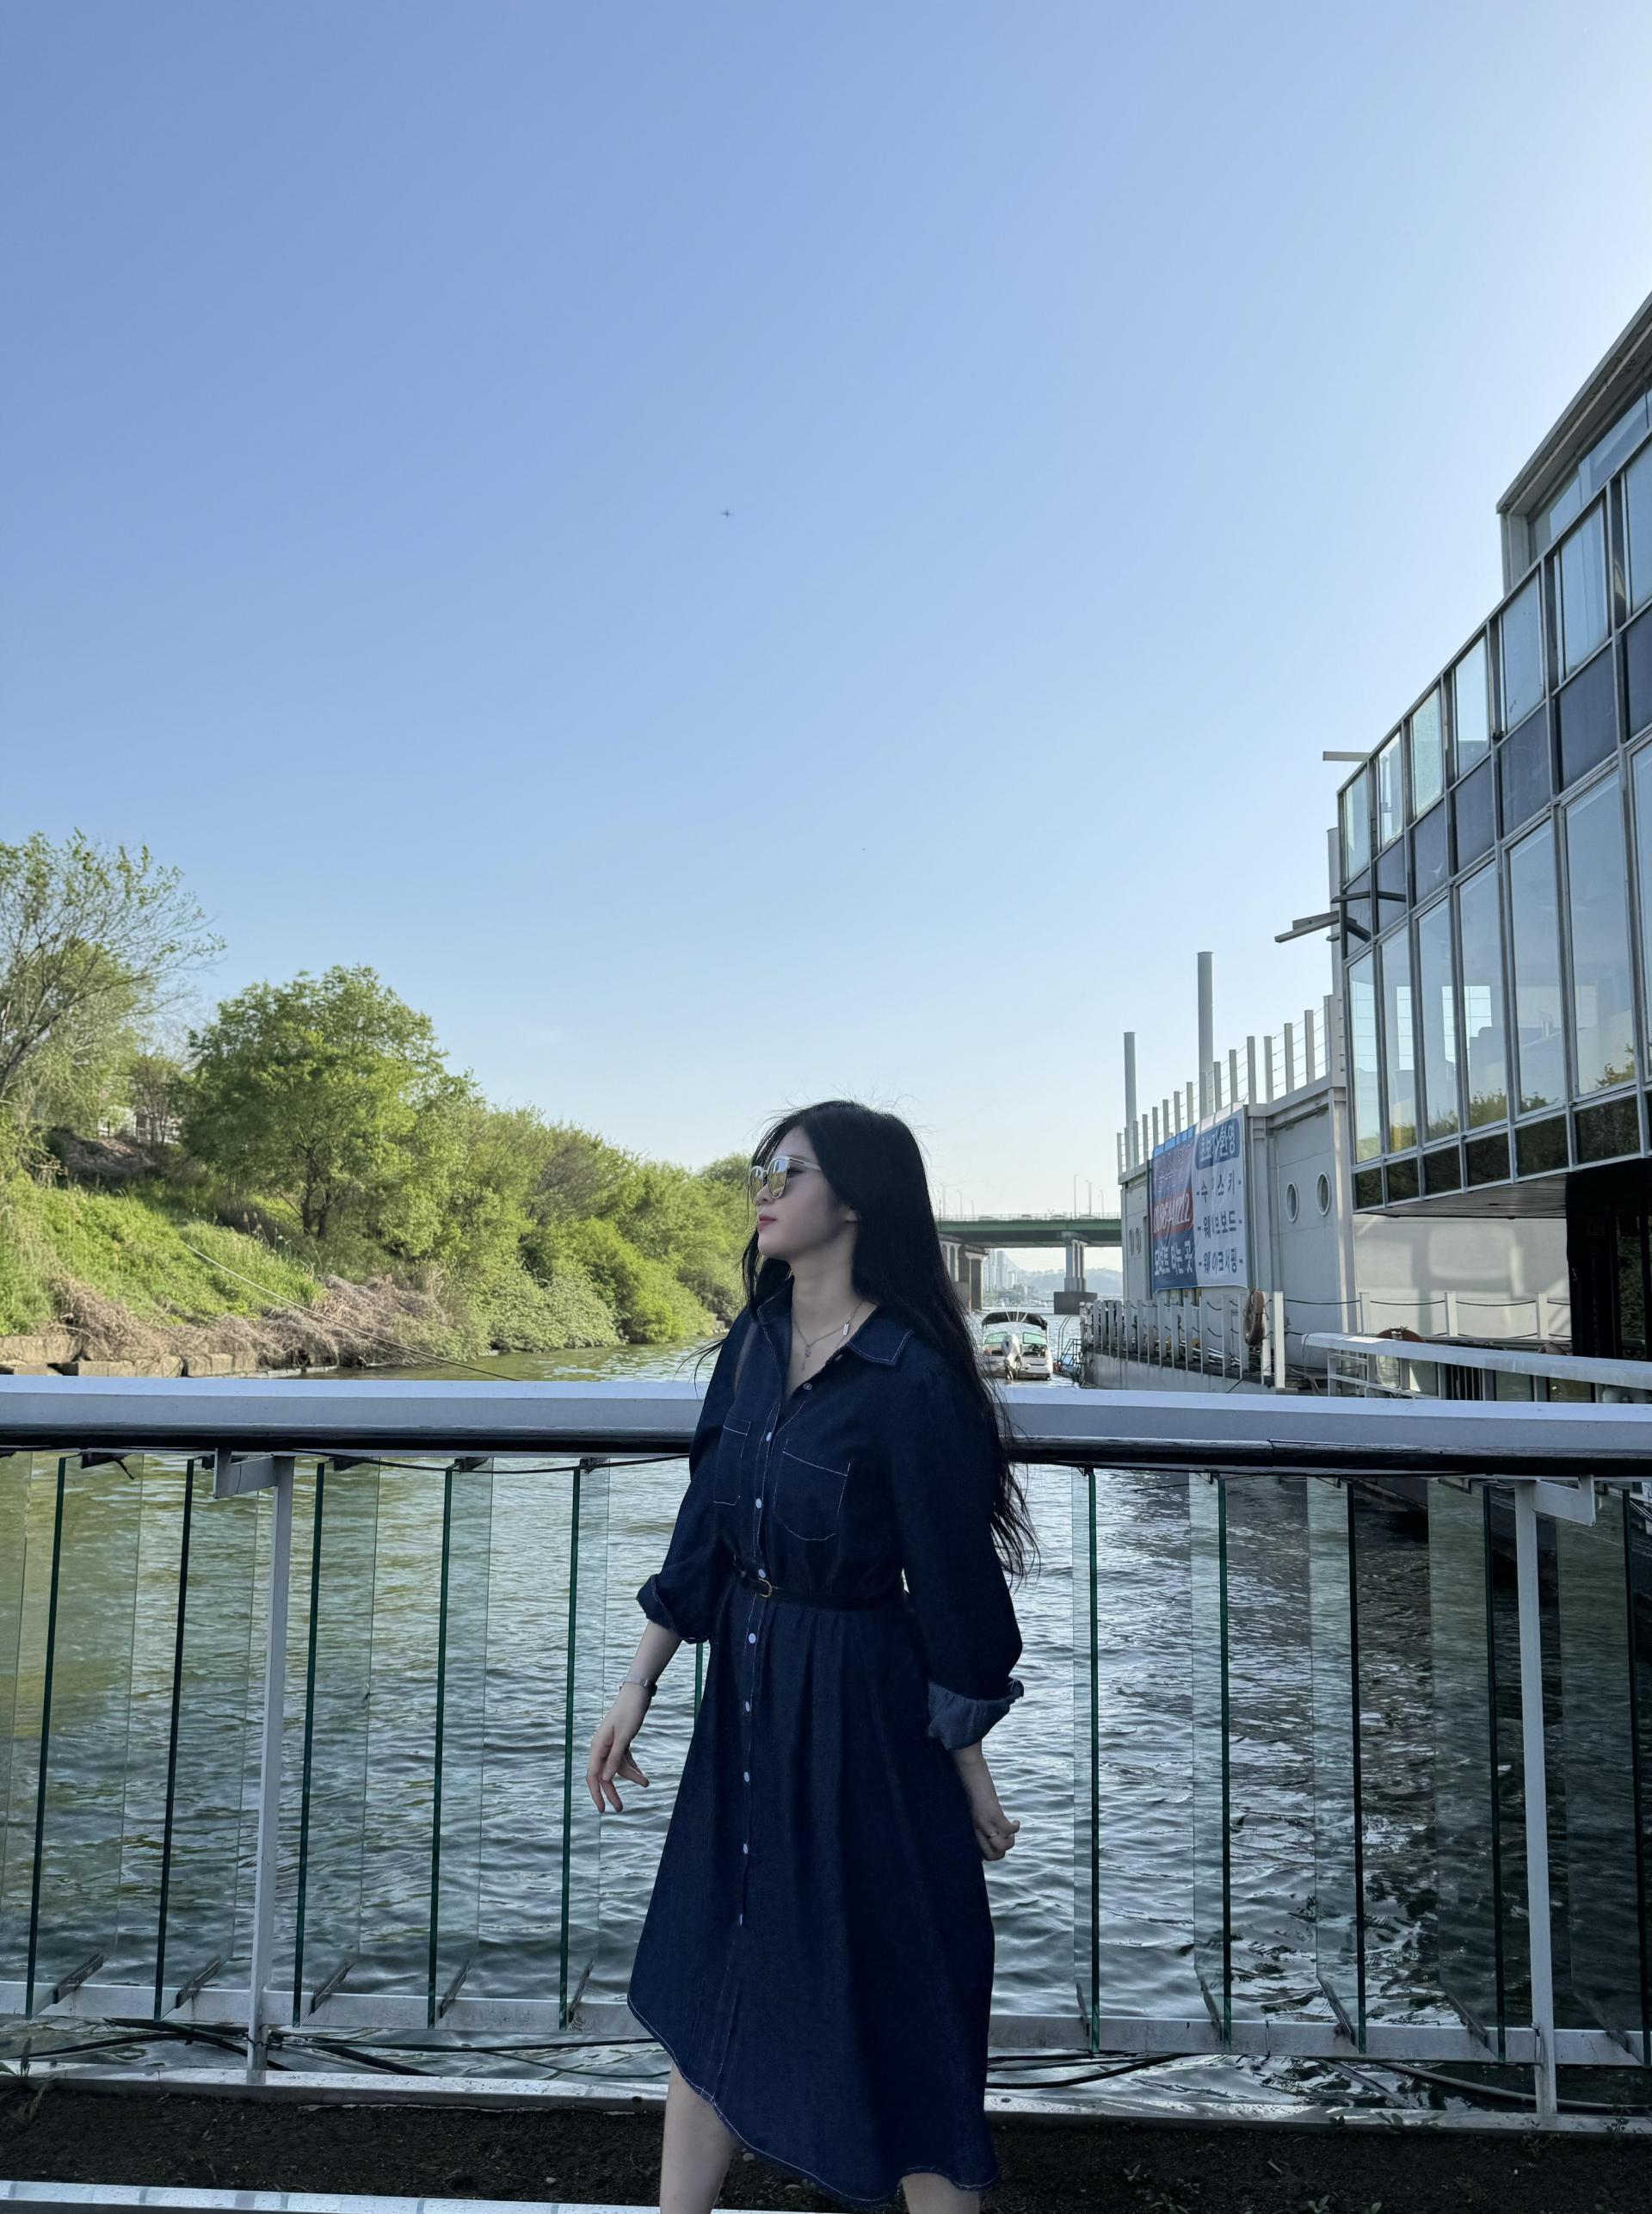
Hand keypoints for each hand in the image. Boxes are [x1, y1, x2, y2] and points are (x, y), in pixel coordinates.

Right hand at [587, 1685, 652, 1813]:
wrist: (638, 1692)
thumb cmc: (630, 1712)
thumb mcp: (625, 1737)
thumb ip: (615, 1758)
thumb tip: (605, 1780)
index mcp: (598, 1746)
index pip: (593, 1776)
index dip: (596, 1794)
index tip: (603, 1809)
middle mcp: (601, 1746)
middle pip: (604, 1774)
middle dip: (613, 1791)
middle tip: (621, 1808)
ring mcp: (611, 1743)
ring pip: (617, 1767)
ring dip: (631, 1776)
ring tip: (646, 1783)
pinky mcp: (620, 1740)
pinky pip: (624, 1759)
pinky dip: (632, 1767)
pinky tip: (642, 1775)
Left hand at [958, 1759, 1020, 1860]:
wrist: (969, 1773)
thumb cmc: (970, 1789)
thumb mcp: (970, 1810)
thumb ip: (975, 1822)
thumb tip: (985, 1831)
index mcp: (970, 1830)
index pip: (979, 1855)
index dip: (988, 1856)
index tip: (995, 1849)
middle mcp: (977, 1830)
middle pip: (992, 1856)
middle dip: (1001, 1853)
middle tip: (1006, 1840)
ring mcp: (986, 1823)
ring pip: (1001, 1848)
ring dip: (1010, 1843)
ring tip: (1011, 1833)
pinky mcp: (994, 1814)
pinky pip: (1009, 1830)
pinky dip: (1016, 1828)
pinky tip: (1016, 1822)